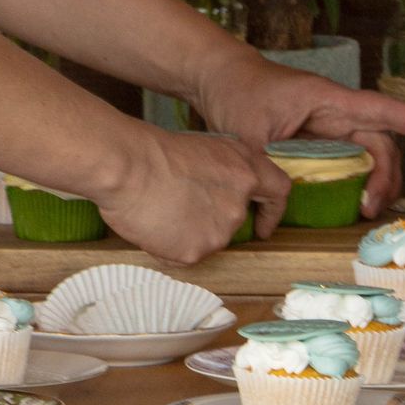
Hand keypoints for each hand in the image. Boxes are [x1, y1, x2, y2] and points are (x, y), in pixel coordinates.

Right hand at [99, 123, 289, 259]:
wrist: (126, 167)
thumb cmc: (154, 152)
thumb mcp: (205, 149)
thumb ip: (225, 173)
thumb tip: (221, 191)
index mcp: (245, 171)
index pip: (279, 192)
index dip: (271, 210)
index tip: (262, 223)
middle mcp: (238, 205)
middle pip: (234, 222)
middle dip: (212, 219)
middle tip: (179, 205)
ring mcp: (219, 232)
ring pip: (209, 240)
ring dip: (189, 232)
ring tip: (160, 211)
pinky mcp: (196, 252)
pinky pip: (185, 255)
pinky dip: (170, 246)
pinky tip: (153, 226)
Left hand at [192, 50, 404, 215]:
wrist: (219, 78)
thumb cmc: (236, 91)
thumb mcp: (244, 132)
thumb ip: (261, 171)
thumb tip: (271, 219)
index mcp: (327, 100)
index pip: (382, 110)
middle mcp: (336, 113)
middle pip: (381, 142)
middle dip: (388, 176)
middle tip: (372, 209)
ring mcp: (329, 127)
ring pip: (369, 154)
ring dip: (376, 182)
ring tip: (365, 211)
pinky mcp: (319, 140)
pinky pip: (349, 162)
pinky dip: (356, 182)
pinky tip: (349, 204)